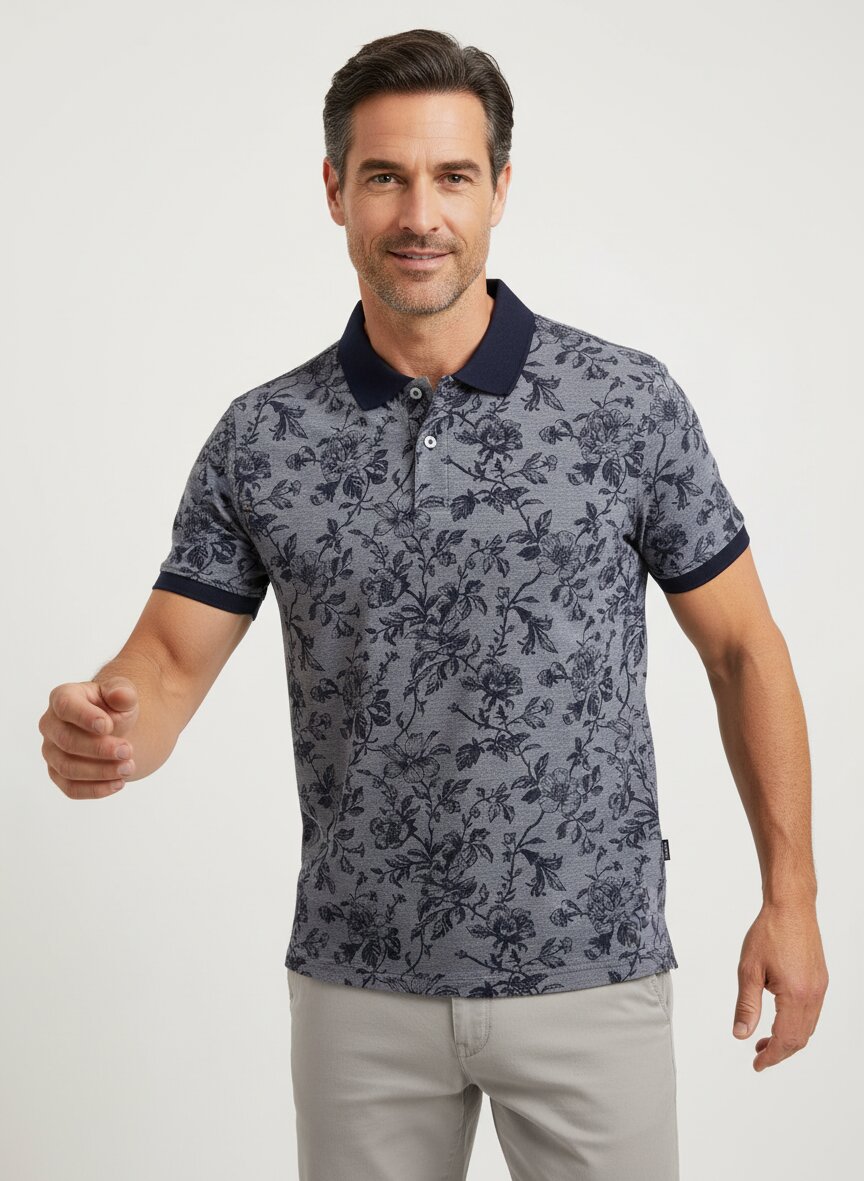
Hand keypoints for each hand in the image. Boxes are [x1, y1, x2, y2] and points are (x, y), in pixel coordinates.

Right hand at [38, 676, 139, 798]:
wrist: (114, 728)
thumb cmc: (113, 707)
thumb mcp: (123, 693)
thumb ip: (123, 692)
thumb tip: (121, 696)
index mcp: (63, 697)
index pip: (65, 706)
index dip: (85, 717)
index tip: (108, 726)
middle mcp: (50, 725)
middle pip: (67, 741)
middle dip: (100, 749)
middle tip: (128, 751)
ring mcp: (51, 751)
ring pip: (67, 768)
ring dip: (100, 772)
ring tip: (128, 768)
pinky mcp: (58, 774)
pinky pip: (70, 788)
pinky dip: (95, 789)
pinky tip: (118, 783)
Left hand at [732, 900, 828, 1070]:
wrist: (790, 908)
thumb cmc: (769, 933)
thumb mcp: (749, 970)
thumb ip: (746, 1005)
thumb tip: (741, 1034)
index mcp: (796, 995)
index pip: (786, 1039)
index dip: (771, 1056)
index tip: (757, 1064)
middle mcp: (813, 995)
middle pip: (800, 1038)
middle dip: (780, 1051)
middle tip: (759, 1056)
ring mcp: (820, 988)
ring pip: (808, 1027)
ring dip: (789, 1039)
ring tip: (765, 1040)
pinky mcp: (820, 980)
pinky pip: (812, 1013)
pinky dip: (797, 1024)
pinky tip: (779, 1019)